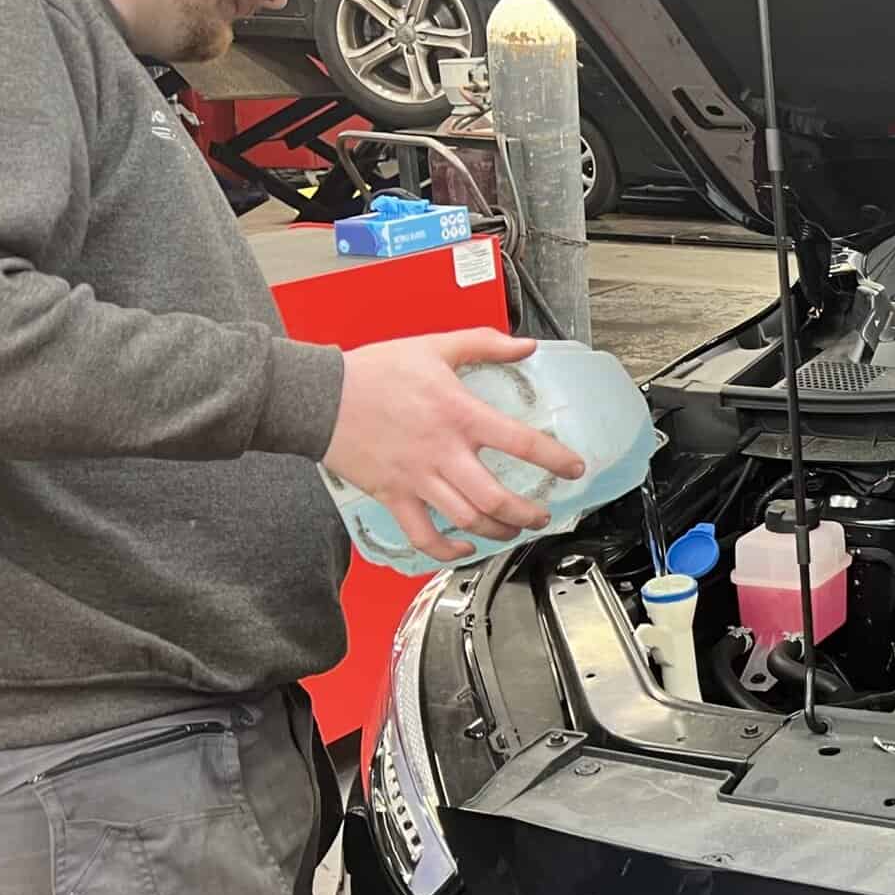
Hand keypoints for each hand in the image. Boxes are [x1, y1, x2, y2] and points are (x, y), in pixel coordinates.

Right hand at [323, 329, 587, 564]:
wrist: (319, 395)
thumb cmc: (374, 371)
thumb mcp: (434, 346)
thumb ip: (484, 343)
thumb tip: (525, 345)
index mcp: (459, 415)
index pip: (520, 442)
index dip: (555, 459)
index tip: (575, 469)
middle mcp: (443, 452)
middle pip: (496, 497)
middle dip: (527, 513)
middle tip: (543, 515)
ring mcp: (417, 478)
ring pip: (466, 520)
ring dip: (496, 531)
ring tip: (511, 530)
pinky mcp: (393, 495)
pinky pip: (422, 535)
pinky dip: (446, 551)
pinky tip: (463, 549)